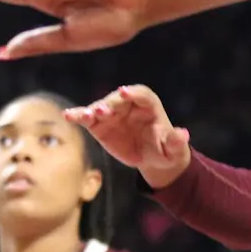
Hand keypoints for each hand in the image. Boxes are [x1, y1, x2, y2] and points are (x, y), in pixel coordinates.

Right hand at [66, 85, 190, 188]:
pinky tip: (67, 116)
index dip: (132, 93)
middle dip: (109, 104)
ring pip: (99, 107)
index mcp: (148, 104)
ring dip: (92, 110)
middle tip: (101, 111)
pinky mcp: (99, 124)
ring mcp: (111, 113)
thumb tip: (183, 134)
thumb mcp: (174, 149)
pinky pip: (87, 118)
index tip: (124, 92)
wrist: (152, 159)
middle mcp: (127, 103)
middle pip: (116, 100)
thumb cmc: (166, 150)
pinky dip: (77, 115)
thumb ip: (175, 141)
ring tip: (85, 116)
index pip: (140, 94)